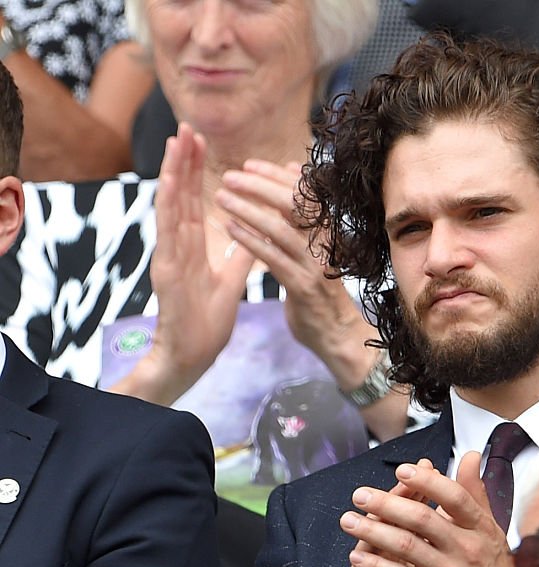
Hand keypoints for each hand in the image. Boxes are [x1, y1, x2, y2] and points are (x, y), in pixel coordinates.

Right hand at [115, 122, 254, 404]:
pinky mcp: (167, 267)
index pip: (194, 201)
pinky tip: (170, 180)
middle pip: (180, 194)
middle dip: (184, 160)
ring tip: (177, 139)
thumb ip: (240, 255)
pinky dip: (169, 203)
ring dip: (173, 171)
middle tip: (187, 125)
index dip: (197, 171)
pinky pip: (167, 229)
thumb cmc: (207, 321)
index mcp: (191, 247)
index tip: (202, 143)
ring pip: (170, 204)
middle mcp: (177, 245)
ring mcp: (169, 254)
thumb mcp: (231, 281)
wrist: (193, 353)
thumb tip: (254, 233)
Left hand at [216, 160, 377, 391]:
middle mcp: (325, 243)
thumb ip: (304, 212)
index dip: (275, 175)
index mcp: (328, 230)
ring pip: (280, 228)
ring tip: (221, 199)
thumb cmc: (323, 288)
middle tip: (230, 177)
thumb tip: (294, 170)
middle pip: (294, 203)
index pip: (304, 191)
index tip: (248, 165)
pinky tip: (230, 230)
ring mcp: (314, 265)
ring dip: (248, 210)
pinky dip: (250, 241)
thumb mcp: (316, 244)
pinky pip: (273, 258)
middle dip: (259, 186)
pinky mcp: (302, 287)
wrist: (339, 334)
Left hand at [343, 453, 516, 566]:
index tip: (403, 470)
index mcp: (483, 530)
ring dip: (372, 531)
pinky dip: (376, 565)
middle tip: (360, 495)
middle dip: (386, 503)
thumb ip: (476, 494)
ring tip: (349, 521)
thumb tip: (469, 456)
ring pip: (405, 546)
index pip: (454, 497)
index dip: (426, 481)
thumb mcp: (493, 534)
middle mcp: (468, 550)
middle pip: (422, 519)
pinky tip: (357, 557)